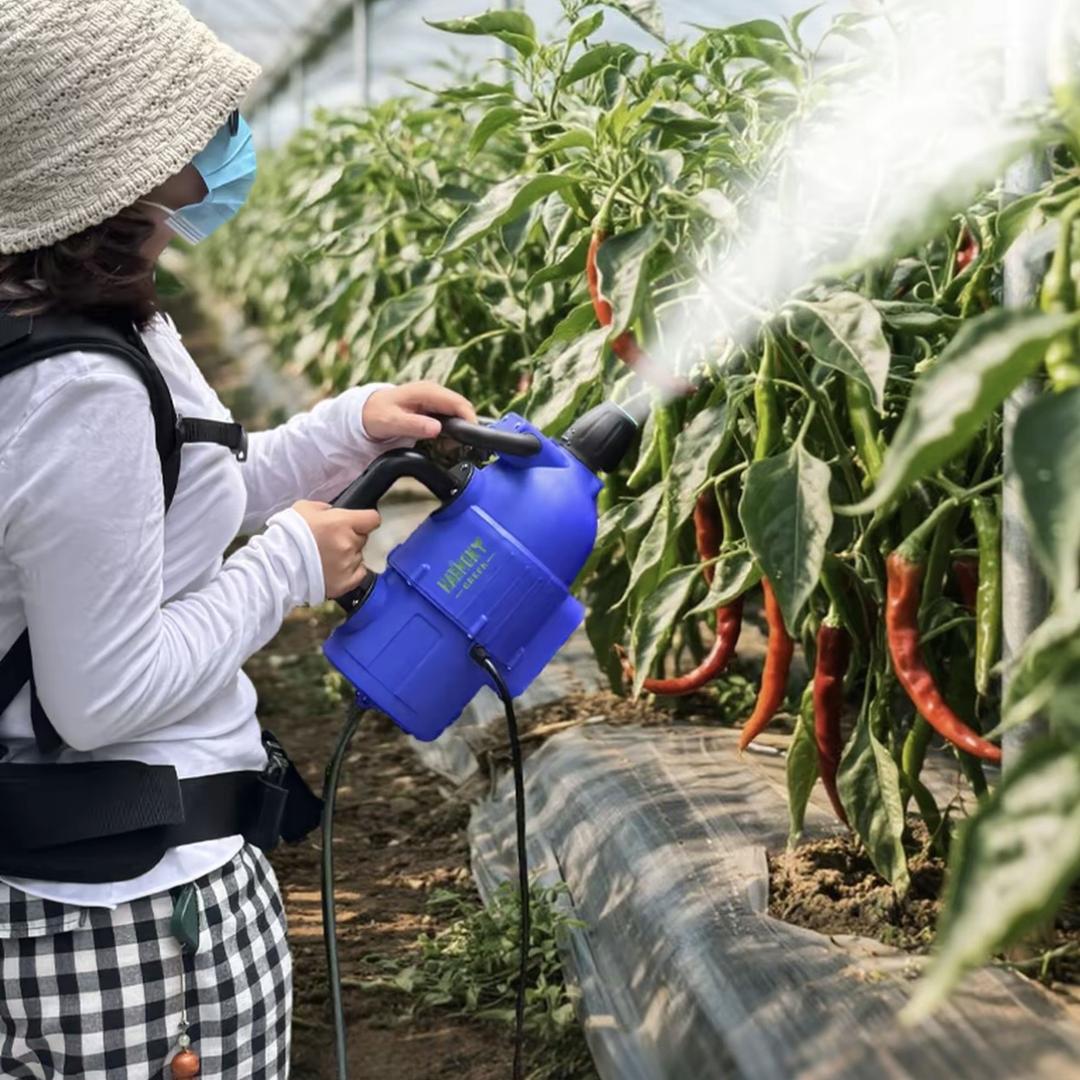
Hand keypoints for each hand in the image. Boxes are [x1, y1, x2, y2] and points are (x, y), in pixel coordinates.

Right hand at [292, 500, 380, 598]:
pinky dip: (350, 571)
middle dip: (351, 538)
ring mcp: (349, 565)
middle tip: (332, 541)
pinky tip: (335, 569)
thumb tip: (334, 512)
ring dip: (348, 555)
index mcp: (342, 523)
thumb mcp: (305, 508)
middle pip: (363, 538)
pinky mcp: (345, 583)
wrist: (276, 565)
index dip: (365, 520)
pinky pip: (358, 574)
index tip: (359, 523)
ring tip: (327, 557)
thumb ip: (326, 509)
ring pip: (358, 556)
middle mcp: (349, 544)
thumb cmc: (288, 534)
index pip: (372, 519)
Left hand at [362, 381, 476, 441]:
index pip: (458, 403)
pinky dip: (451, 431)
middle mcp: (434, 391)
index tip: (471, 439)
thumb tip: (437, 428)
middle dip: (465, 427)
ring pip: (458, 414)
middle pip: (462, 408)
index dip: (469, 420)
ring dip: (458, 430)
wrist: (367, 411)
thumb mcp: (392, 423)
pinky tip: (442, 442)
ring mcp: (435, 398)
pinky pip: (451, 417)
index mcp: (427, 391)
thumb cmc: (377, 414)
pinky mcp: (434, 406)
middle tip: (456, 448)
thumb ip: (414, 426)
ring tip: (447, 447)